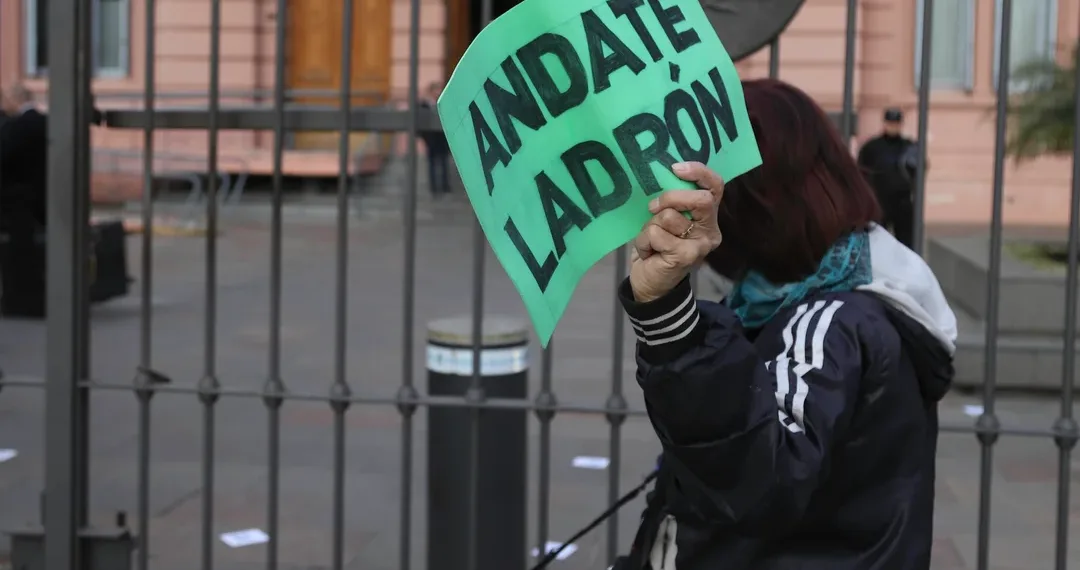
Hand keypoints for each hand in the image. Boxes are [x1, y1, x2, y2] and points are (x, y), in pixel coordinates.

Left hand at [629, 162, 723, 302]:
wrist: (650, 284)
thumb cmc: (657, 246)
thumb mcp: (665, 219)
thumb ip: (672, 202)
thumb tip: (663, 175)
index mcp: (708, 216)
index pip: (715, 186)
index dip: (698, 172)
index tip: (675, 168)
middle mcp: (710, 230)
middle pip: (700, 200)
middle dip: (670, 198)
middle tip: (652, 207)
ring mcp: (700, 245)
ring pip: (669, 217)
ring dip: (650, 226)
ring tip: (651, 240)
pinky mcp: (685, 256)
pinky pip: (656, 234)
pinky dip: (644, 241)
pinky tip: (649, 253)